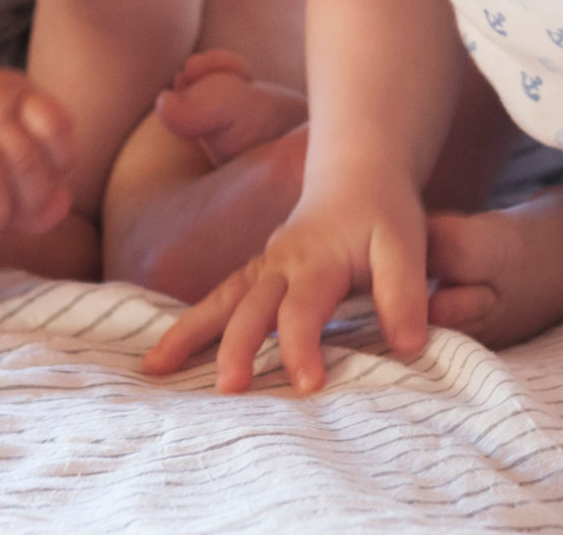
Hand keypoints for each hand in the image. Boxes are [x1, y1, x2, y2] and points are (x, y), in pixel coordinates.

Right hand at [142, 170, 426, 391]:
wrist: (359, 172)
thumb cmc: (384, 212)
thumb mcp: (406, 245)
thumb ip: (404, 293)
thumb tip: (408, 347)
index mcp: (316, 260)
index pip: (303, 309)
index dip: (302, 347)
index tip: (307, 385)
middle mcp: (281, 263)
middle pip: (250, 307)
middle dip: (236, 348)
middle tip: (227, 389)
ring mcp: (264, 266)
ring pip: (221, 299)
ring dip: (189, 333)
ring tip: (153, 369)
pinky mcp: (258, 272)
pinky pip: (221, 297)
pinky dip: (192, 323)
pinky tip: (168, 353)